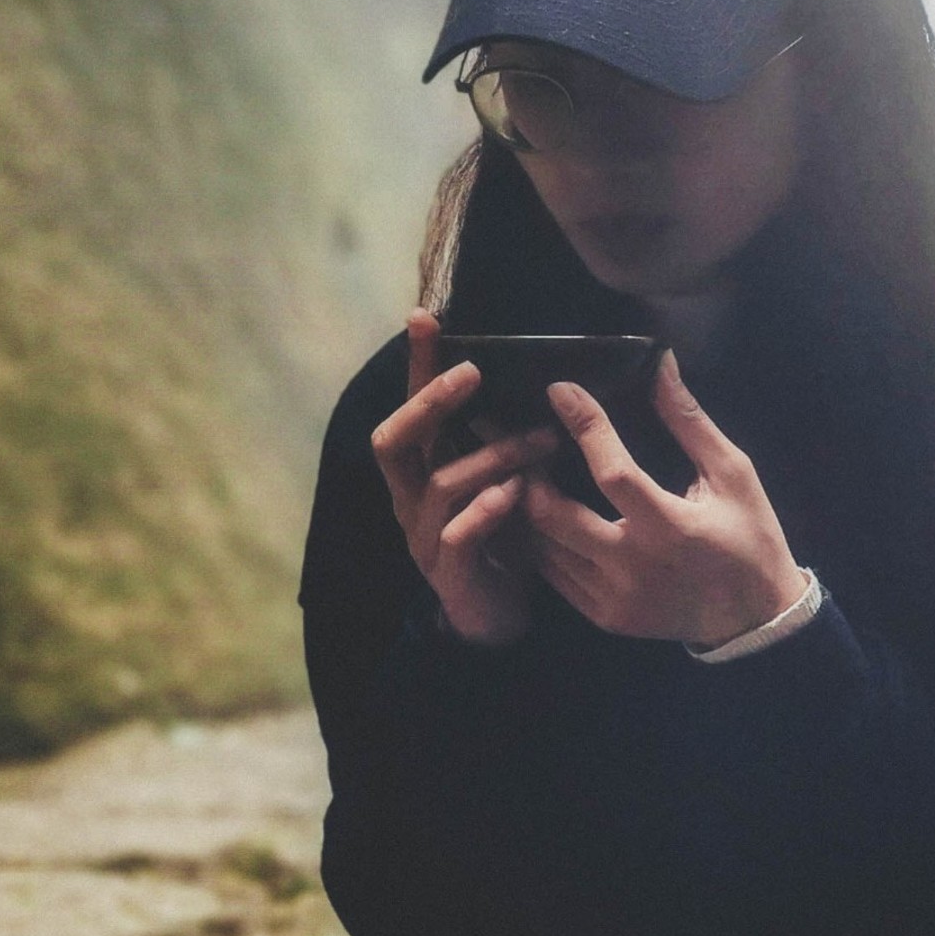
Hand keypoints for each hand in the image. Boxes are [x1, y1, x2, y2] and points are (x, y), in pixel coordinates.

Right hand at [371, 309, 554, 644]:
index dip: (414, 365)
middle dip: (429, 402)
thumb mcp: (499, 476)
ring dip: (492, 455)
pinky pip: (457, 536)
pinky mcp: (449, 575)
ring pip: (439, 485)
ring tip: (542, 441)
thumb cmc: (501, 537)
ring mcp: (424, 539)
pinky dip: (486, 509)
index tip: (425, 317)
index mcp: (421, 472)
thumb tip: (534, 376)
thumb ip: (499, 435)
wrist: (498, 618)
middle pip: (392, 441)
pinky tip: (515, 493)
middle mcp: (411, 500)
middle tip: (472, 373)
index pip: (408, 408)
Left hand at [522, 351, 804, 647]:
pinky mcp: (605, 617)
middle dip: (530, 471)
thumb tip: (661, 366)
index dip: (584, 427)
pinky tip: (543, 513)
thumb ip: (690, 422)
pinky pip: (555, 576)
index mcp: (670, 527)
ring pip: (544, 548)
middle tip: (523, 439)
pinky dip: (543, 541)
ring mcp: (614, 599)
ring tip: (525, 470)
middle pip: (554, 516)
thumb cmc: (749, 536)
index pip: (612, 472)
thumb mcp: (733, 474)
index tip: (560, 391)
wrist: (756, 618)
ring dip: (530, 506)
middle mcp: (633, 567)